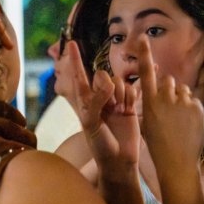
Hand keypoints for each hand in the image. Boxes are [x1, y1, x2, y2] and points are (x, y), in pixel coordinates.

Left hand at [69, 41, 140, 171]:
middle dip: (106, 86)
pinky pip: (131, 90)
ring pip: (118, 82)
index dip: (76, 59)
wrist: (119, 160)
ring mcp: (115, 101)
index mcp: (84, 101)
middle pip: (102, 75)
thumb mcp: (91, 123)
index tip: (72, 43)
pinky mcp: (129, 105)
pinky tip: (128, 110)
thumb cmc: (100, 145)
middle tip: (108, 105)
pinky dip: (130, 98)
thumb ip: (96, 101)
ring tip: (118, 111)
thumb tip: (108, 82)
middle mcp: (99, 98)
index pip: (79, 76)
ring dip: (119, 95)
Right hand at [138, 37, 203, 176]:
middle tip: (169, 108)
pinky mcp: (197, 106)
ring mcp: (183, 102)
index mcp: (149, 102)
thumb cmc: (158, 145)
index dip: (144, 54)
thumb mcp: (147, 122)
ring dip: (181, 98)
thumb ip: (152, 103)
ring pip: (182, 89)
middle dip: (169, 89)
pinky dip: (191, 107)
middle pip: (169, 80)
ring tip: (179, 119)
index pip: (146, 73)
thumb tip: (158, 90)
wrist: (177, 162)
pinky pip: (194, 98)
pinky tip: (188, 123)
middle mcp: (165, 98)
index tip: (142, 37)